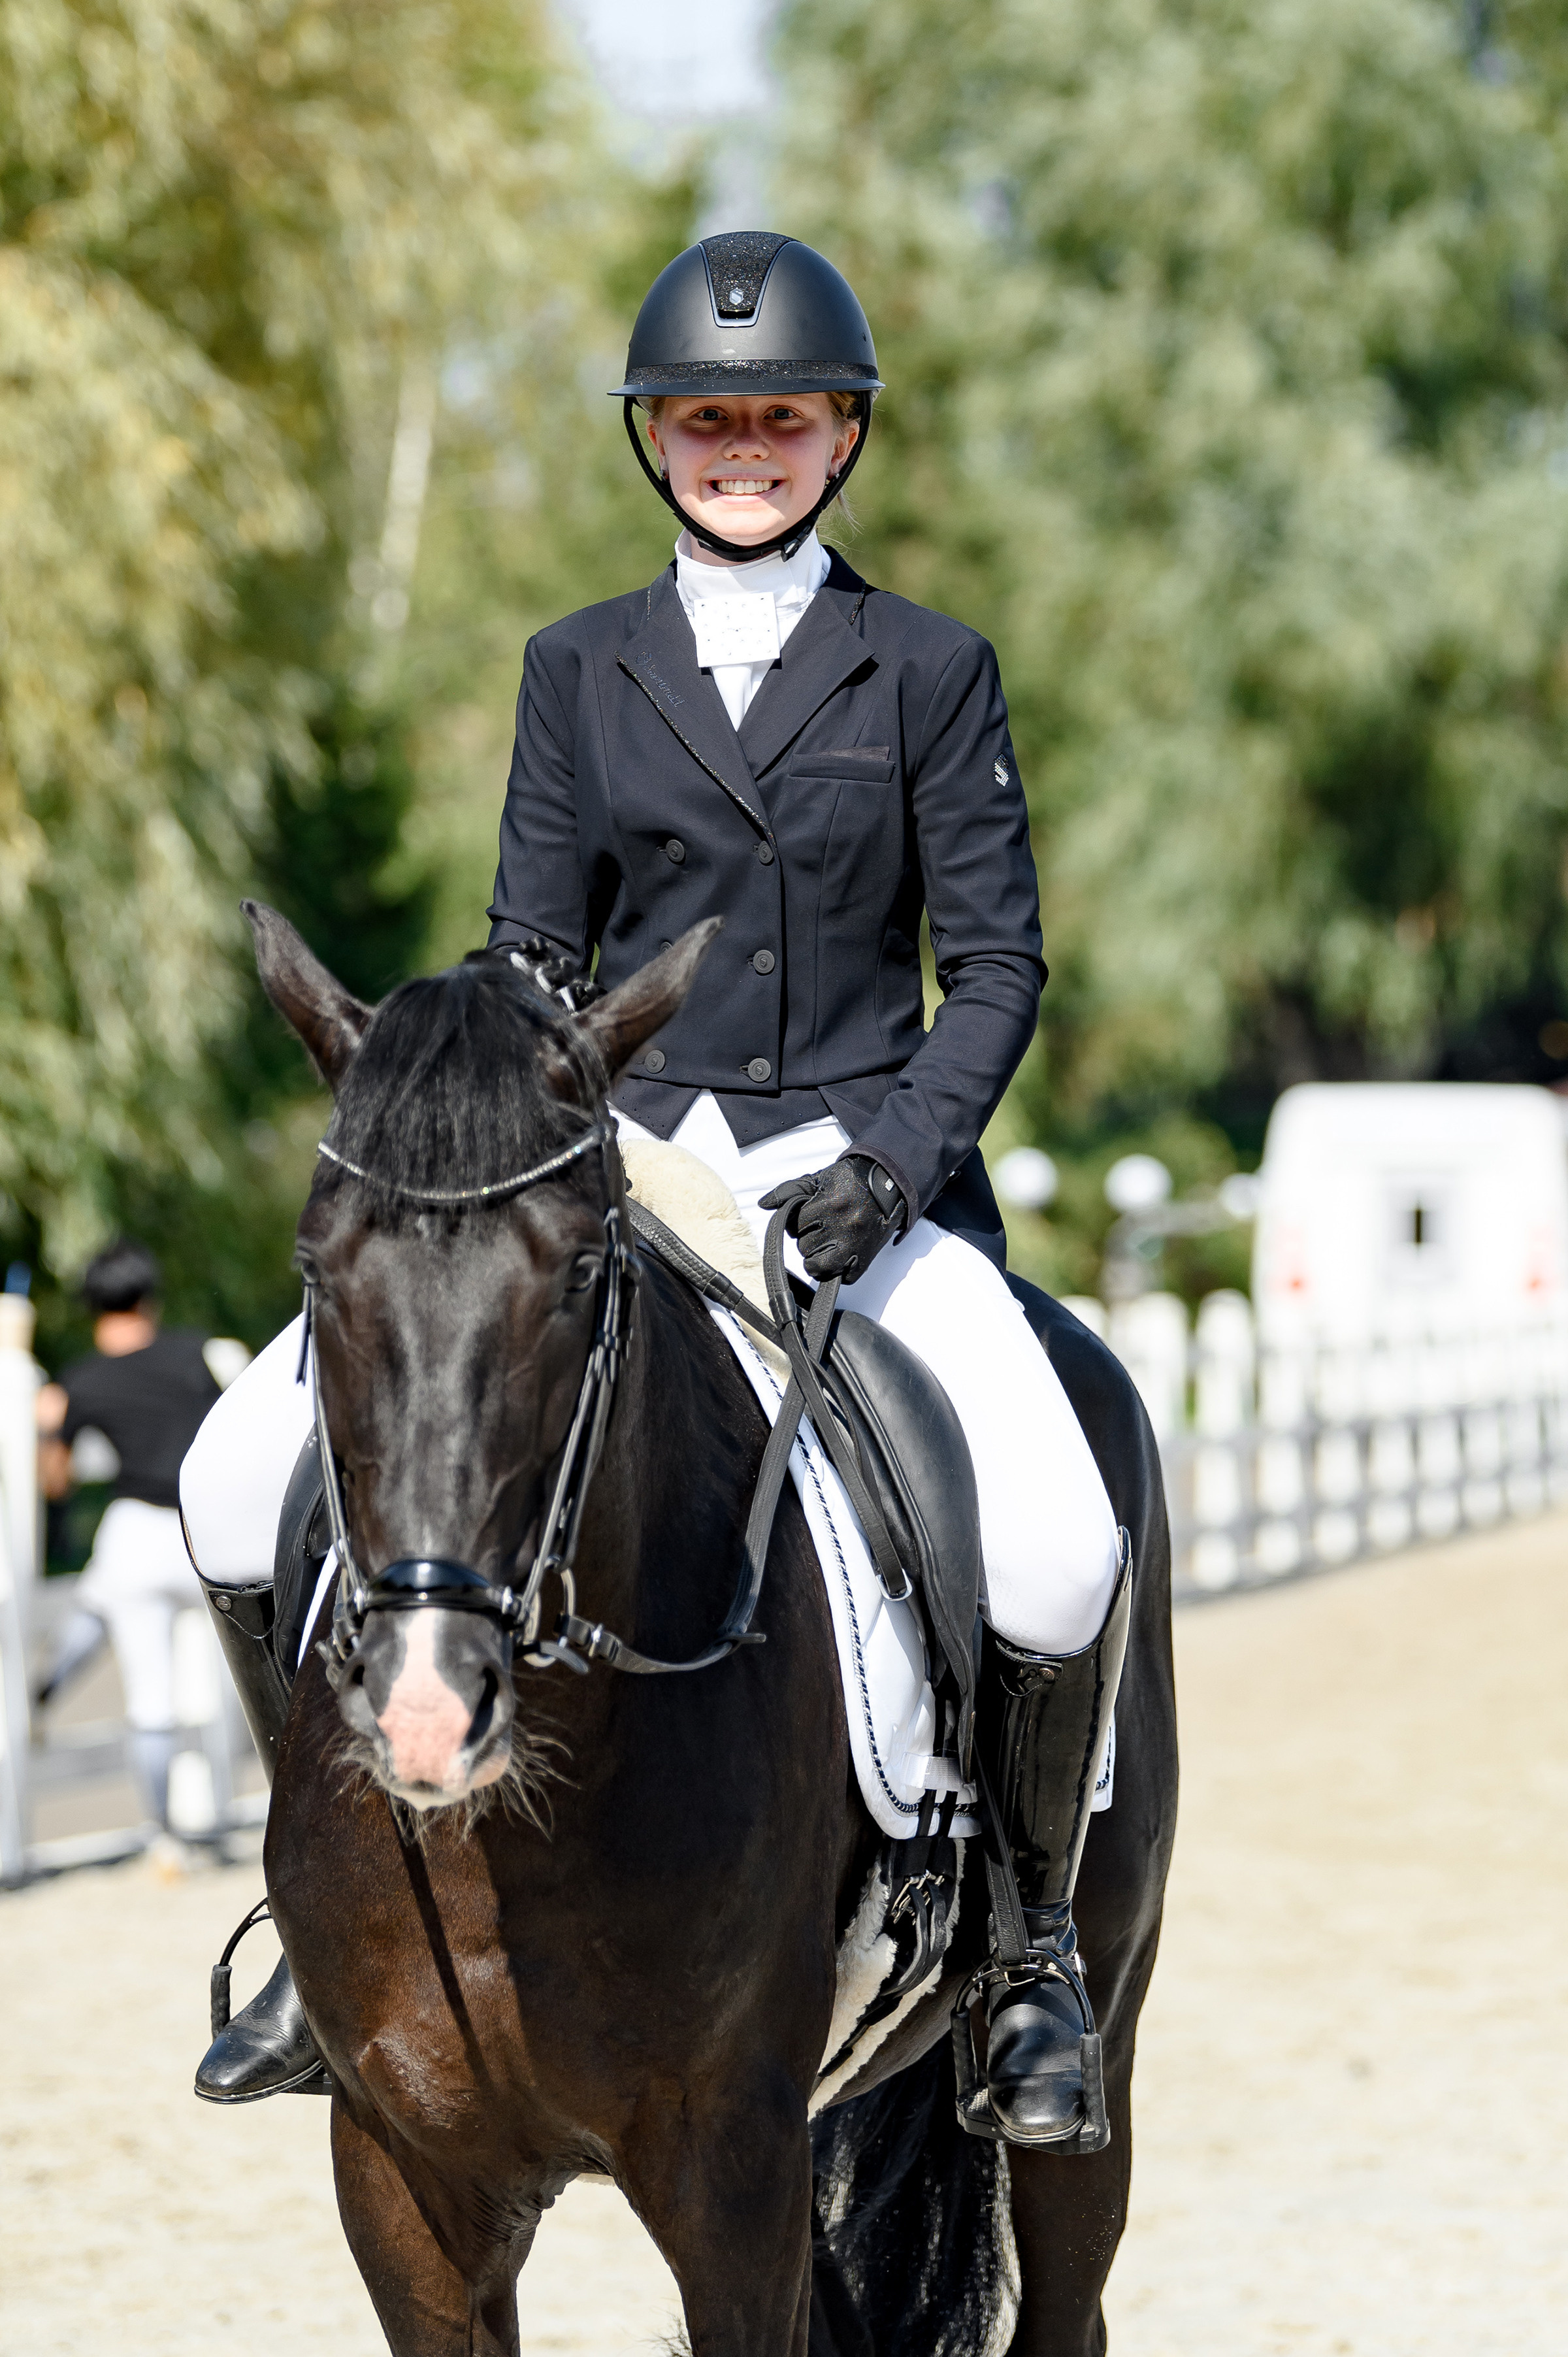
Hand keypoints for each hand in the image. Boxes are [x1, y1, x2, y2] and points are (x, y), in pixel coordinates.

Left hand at [759, 1158, 904, 1283]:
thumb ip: (789, 1190)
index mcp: (830, 1204)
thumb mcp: (819, 1179)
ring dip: (818, 1256)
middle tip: (822, 1227)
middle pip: (805, 1247)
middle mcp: (844, 1227)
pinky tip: (840, 1253)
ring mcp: (856, 1247)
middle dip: (808, 1239)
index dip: (800, 1221)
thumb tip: (764, 1204)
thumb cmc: (851, 1182)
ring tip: (828, 1241)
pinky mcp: (866, 1260)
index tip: (812, 1215)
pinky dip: (837, 1270)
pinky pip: (841, 1278)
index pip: (796, 1226)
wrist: (888, 1184)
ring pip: (818, 1266)